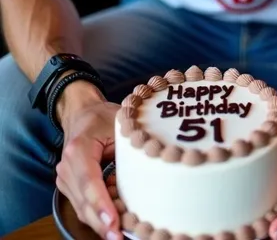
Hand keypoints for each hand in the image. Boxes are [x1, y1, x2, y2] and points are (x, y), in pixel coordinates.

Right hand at [56, 97, 121, 239]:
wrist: (81, 113)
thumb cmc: (102, 117)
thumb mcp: (119, 124)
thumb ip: (128, 147)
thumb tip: (147, 173)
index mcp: (78, 148)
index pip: (89, 182)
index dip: (101, 204)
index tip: (114, 222)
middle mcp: (66, 166)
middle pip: (84, 202)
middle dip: (102, 223)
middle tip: (120, 238)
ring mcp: (65, 178)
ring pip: (82, 209)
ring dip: (102, 222)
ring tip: (122, 232)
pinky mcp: (69, 186)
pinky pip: (83, 206)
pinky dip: (99, 215)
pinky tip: (115, 219)